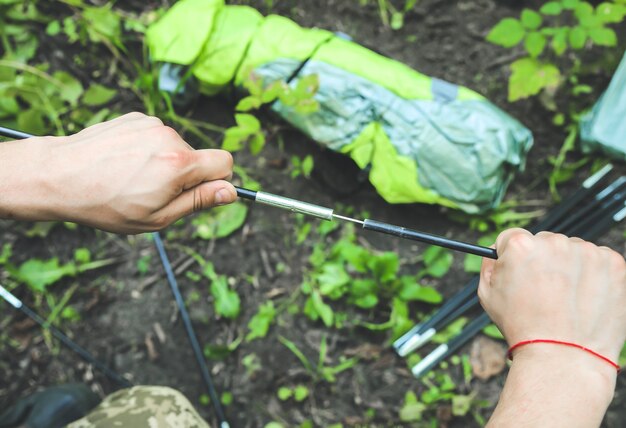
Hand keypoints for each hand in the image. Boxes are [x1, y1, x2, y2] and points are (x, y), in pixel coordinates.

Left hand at [0, 112, 236, 232]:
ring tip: (132, 178)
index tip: (198, 193)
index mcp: (179, 164)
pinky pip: (156, 135)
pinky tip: (123, 163)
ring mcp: (151, 124)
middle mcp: (169, 137)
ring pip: (176, 147)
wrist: (58, 175)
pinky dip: (147, 149)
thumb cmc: (106, 204)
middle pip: (198, 157)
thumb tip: (231, 191)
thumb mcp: (158, 217)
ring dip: (164, 162)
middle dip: (185, 176)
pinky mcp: (135, 117)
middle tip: (152, 193)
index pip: (225, 163)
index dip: (218, 181)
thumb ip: (199, 202)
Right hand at [479, 228, 625, 426]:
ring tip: (566, 300)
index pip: (513, 237)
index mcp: (521, 245)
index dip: (512, 258)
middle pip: (545, 242)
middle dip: (543, 262)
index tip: (520, 273)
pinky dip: (593, 276)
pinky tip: (584, 299)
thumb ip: (490, 266)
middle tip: (544, 292)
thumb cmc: (522, 327)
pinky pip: (598, 261)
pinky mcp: (614, 264)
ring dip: (569, 268)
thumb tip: (499, 252)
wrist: (564, 357)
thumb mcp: (488, 295)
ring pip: (573, 251)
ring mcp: (587, 252)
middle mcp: (555, 242)